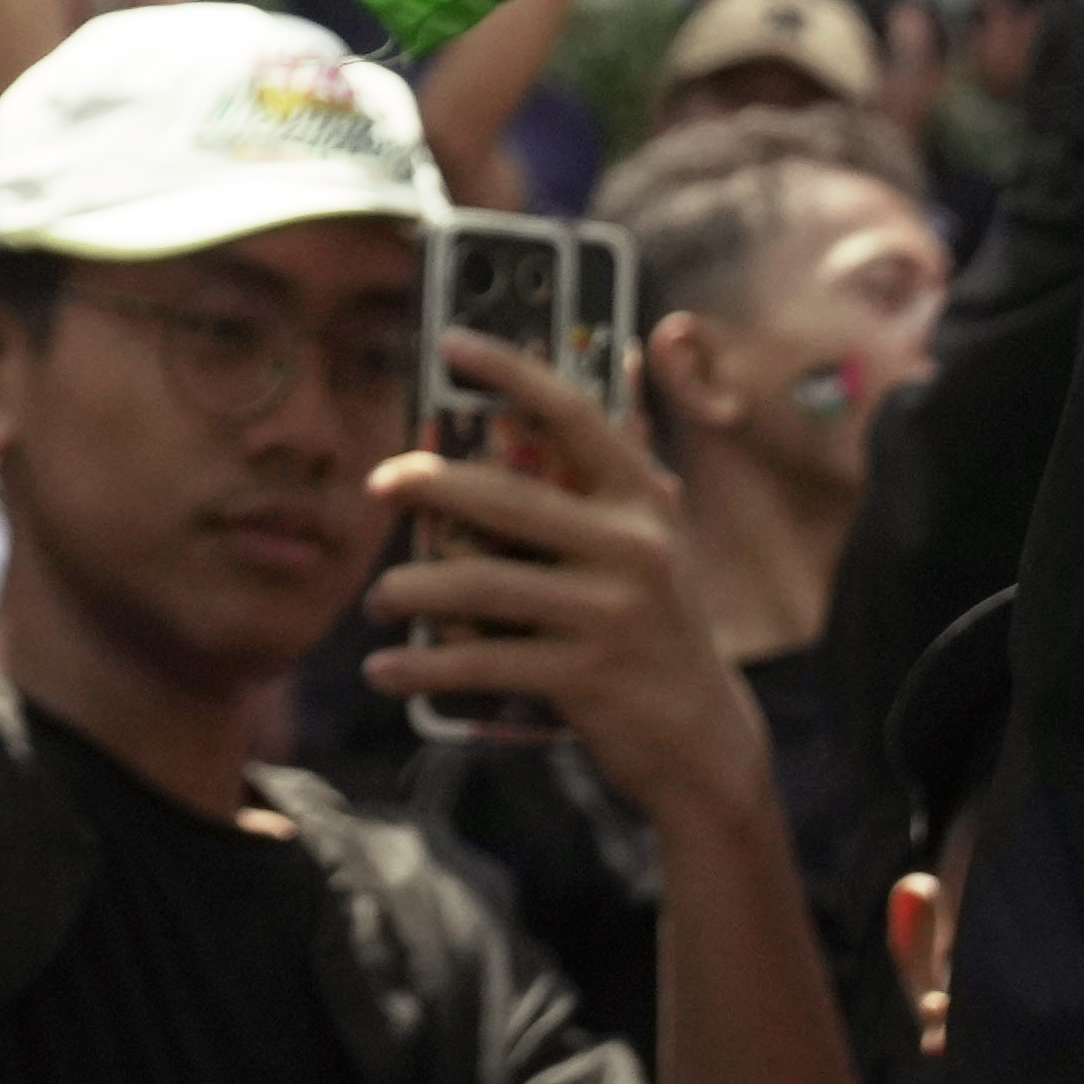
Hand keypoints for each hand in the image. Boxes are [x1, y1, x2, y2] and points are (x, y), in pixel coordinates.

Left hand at [372, 333, 766, 838]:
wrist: (705, 741)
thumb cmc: (658, 628)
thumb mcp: (653, 546)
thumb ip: (612, 480)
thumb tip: (594, 373)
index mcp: (644, 500)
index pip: (574, 414)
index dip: (512, 370)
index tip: (450, 342)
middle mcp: (634, 547)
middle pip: (508, 497)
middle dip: (430, 483)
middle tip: (378, 484)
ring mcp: (611, 614)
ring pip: (482, 584)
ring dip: (412, 589)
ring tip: (378, 598)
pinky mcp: (587, 677)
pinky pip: (483, 660)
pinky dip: (424, 666)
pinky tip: (385, 670)